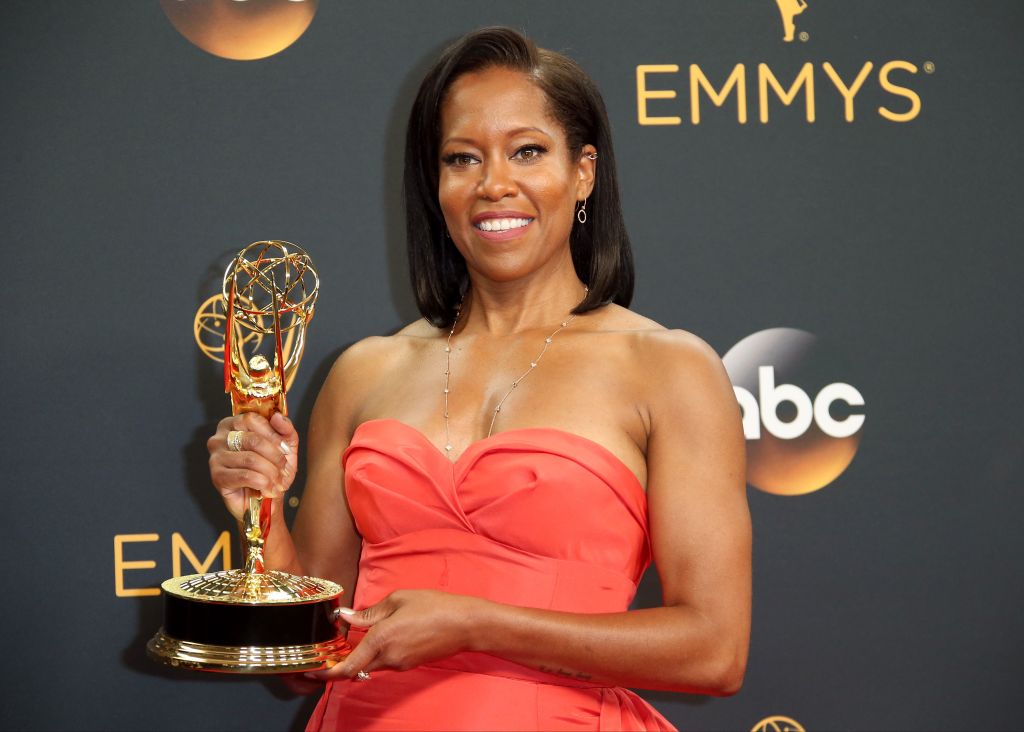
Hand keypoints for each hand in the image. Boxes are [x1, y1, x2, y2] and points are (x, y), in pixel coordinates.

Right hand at [207, 412, 298, 520]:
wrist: (265, 498)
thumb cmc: (272, 468)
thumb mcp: (285, 445)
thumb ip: (285, 429)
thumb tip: (277, 416)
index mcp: (233, 424)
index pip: (253, 419)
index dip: (273, 434)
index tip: (285, 449)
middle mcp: (219, 438)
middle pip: (253, 440)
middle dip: (275, 457)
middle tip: (284, 469)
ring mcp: (216, 457)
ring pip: (251, 459)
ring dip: (271, 473)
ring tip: (278, 482)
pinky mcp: (217, 476)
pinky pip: (245, 476)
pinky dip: (262, 483)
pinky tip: (267, 489)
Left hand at [306, 590, 485, 680]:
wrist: (465, 624)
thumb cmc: (434, 606)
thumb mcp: (399, 599)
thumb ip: (370, 612)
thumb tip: (346, 616)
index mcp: (381, 639)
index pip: (347, 666)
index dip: (327, 673)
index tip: (313, 671)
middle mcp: (388, 657)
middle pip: (357, 667)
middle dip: (343, 661)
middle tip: (334, 648)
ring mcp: (400, 664)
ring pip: (372, 664)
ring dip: (363, 655)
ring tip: (362, 635)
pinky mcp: (410, 664)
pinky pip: (386, 661)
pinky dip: (378, 653)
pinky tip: (385, 636)